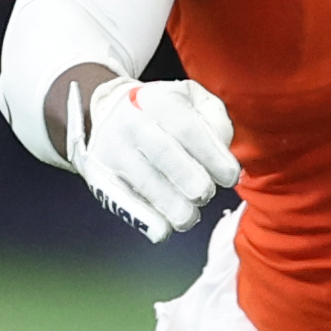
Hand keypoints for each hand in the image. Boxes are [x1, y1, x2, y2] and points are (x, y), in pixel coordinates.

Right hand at [67, 76, 239, 241]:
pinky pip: (120, 198)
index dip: (212, 155)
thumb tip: (222, 147)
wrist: (108, 113)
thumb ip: (214, 117)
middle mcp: (131, 122)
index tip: (230, 177)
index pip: (187, 127)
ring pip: (143, 180)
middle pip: (163, 152)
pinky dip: (142, 217)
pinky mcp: (99, 174)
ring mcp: (111, 149)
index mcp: (158, 101)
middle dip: (190, 179)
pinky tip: (162, 231)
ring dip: (171, 204)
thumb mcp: (192, 99)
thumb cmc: (164, 112)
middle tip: (205, 194)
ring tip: (190, 217)